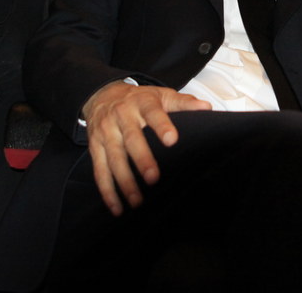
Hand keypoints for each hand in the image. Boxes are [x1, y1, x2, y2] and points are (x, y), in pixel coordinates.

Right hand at [81, 81, 209, 215]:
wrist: (102, 94)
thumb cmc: (139, 99)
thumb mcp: (161, 95)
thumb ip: (183, 103)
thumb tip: (206, 107)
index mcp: (141, 102)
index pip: (153, 113)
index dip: (162, 125)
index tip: (172, 140)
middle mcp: (121, 116)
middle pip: (131, 138)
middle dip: (142, 159)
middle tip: (154, 179)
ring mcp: (106, 132)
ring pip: (114, 158)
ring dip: (124, 181)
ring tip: (137, 201)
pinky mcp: (94, 146)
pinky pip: (99, 170)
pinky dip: (107, 190)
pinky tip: (117, 207)